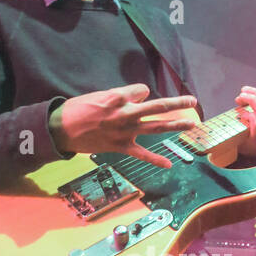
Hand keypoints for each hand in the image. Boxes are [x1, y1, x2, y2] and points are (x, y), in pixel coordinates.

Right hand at [49, 85, 199, 168]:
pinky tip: (169, 164)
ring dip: (176, 125)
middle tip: (193, 100)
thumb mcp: (100, 95)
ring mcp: (125, 131)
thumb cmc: (79, 109)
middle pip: (158, 107)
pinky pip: (142, 154)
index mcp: (118, 97)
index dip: (140, 93)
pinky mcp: (120, 146)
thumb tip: (143, 96)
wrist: (62, 129)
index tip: (135, 96)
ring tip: (192, 124)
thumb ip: (123, 95)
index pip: (142, 90)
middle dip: (177, 103)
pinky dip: (156, 160)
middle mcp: (125, 113)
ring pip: (156, 127)